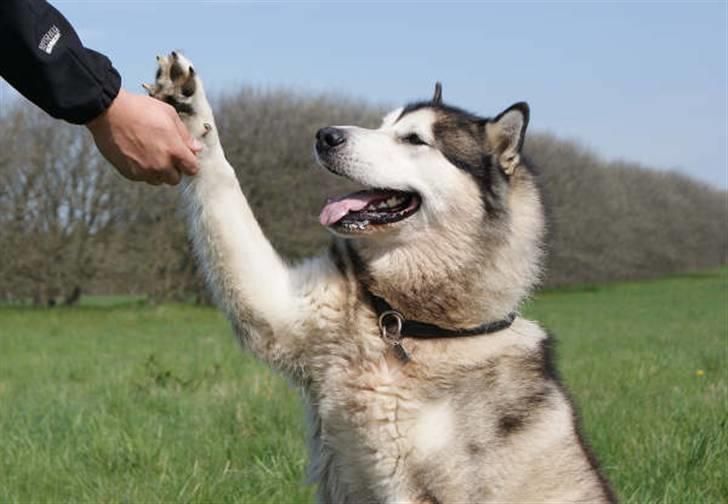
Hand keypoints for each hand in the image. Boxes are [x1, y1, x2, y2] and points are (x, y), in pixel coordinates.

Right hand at [86, 89, 201, 184]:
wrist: (108, 112)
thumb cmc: (141, 109)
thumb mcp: (169, 115)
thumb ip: (185, 135)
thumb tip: (197, 149)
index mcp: (174, 151)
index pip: (192, 169)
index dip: (189, 162)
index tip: (183, 155)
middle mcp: (161, 165)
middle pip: (175, 179)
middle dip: (174, 168)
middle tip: (165, 153)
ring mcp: (144, 171)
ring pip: (159, 180)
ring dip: (158, 171)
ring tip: (150, 154)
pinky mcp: (129, 173)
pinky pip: (142, 178)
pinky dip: (143, 171)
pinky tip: (137, 155)